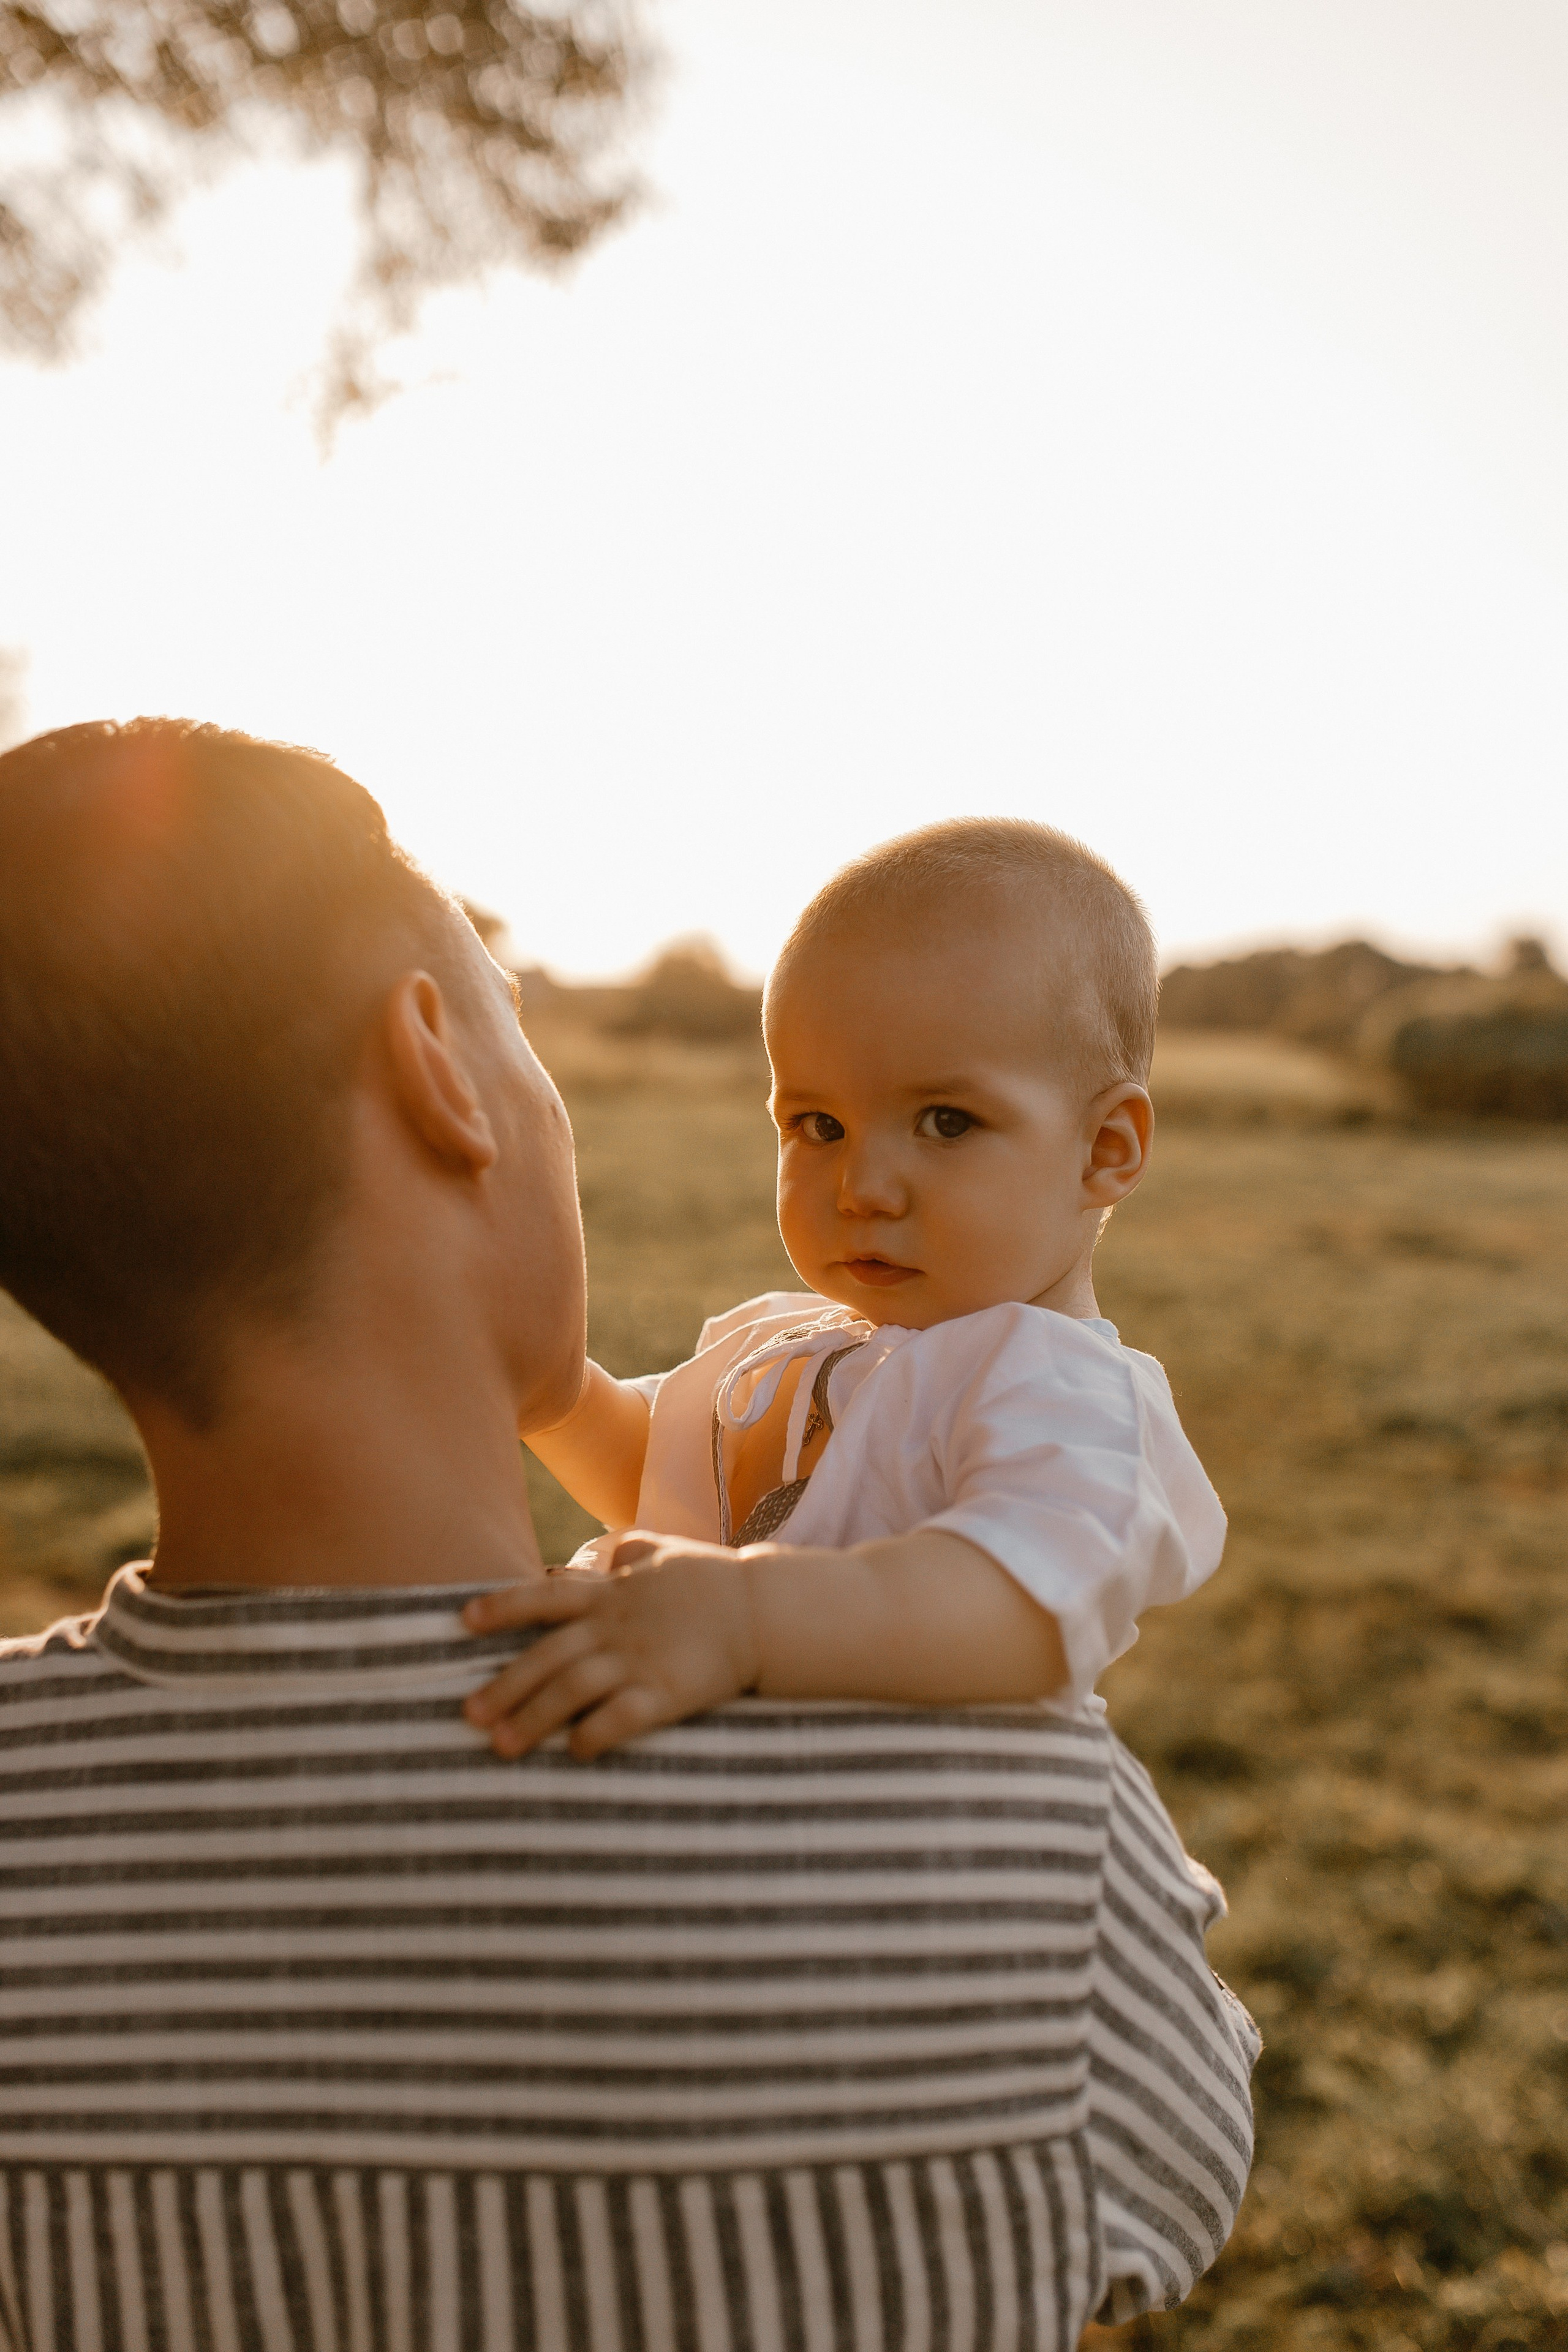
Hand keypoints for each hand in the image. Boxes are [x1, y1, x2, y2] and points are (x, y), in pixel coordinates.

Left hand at [461, 1533, 759, 1759]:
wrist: (766, 1610)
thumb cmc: (715, 1580)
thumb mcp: (667, 1554)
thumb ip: (633, 1551)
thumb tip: (615, 1546)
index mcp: (612, 1593)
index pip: (544, 1597)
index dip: (501, 1607)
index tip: (462, 1621)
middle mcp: (617, 1626)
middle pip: (547, 1655)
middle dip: (504, 1686)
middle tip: (467, 1715)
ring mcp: (641, 1660)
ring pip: (573, 1689)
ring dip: (534, 1718)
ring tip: (501, 1746)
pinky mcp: (669, 1692)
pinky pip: (623, 1717)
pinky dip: (594, 1734)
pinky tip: (573, 1752)